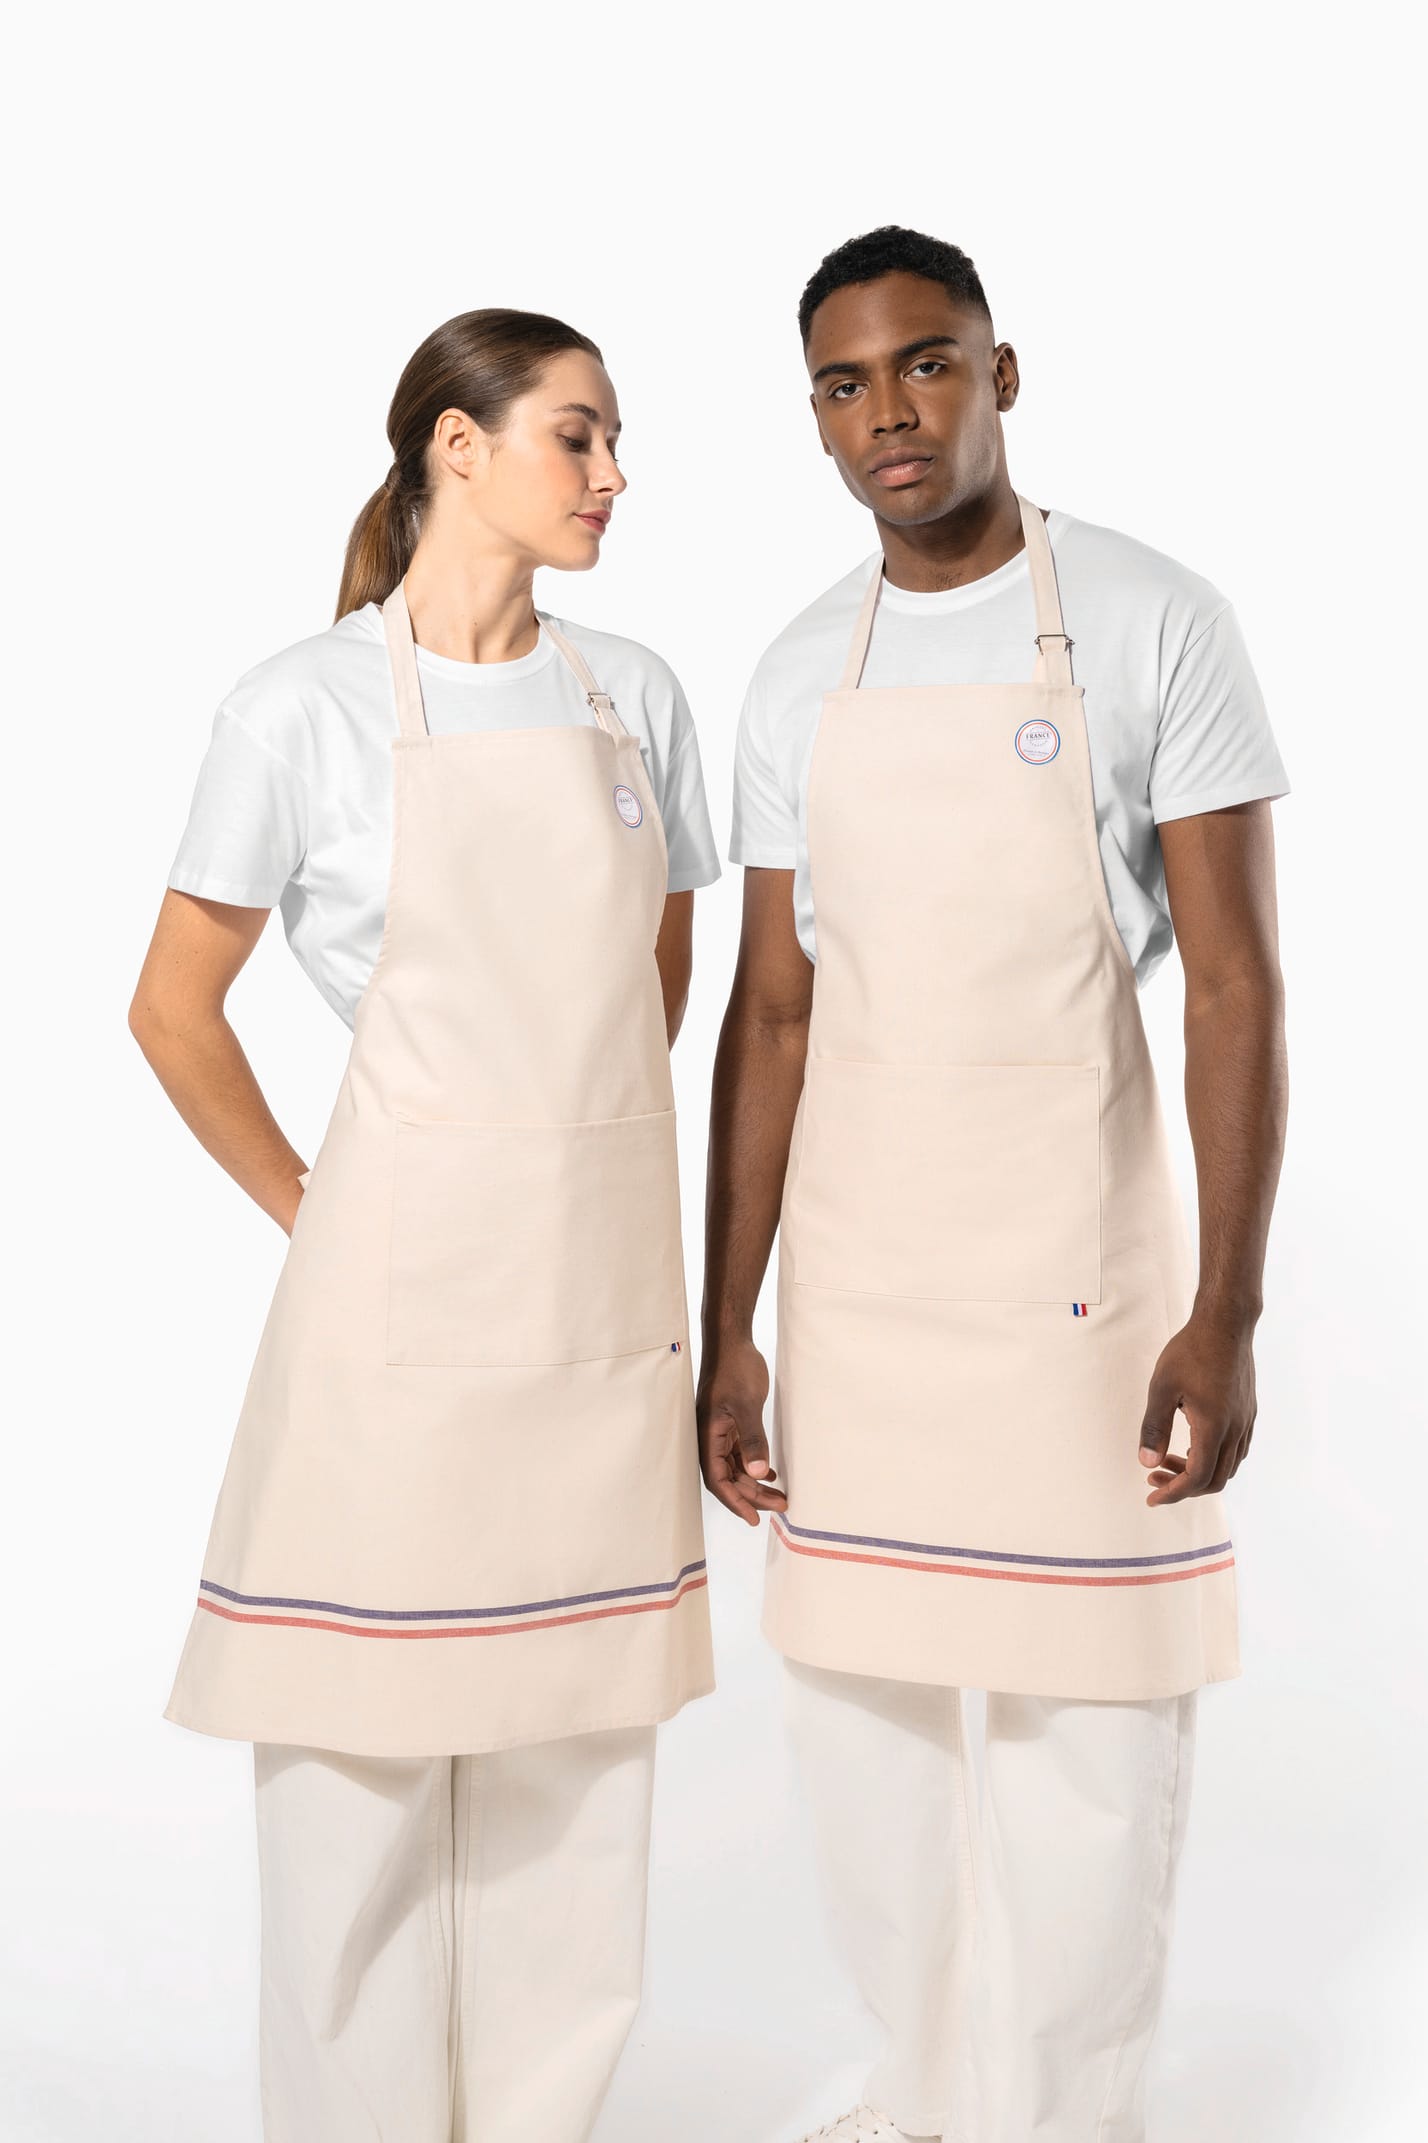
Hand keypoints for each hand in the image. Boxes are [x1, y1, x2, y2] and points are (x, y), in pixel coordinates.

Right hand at [696, 1338, 788, 1526]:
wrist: (732, 1341)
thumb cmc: (734, 1369)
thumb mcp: (746, 1406)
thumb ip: (752, 1440)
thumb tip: (755, 1474)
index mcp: (707, 1437)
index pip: (718, 1480)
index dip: (735, 1501)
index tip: (753, 1518)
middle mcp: (711, 1438)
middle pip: (729, 1478)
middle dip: (752, 1495)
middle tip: (780, 1505)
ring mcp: (720, 1431)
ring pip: (736, 1467)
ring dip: (755, 1483)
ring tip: (780, 1495)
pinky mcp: (731, 1423)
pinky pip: (740, 1453)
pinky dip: (754, 1465)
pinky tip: (769, 1473)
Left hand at [1138, 1311, 1257, 1507]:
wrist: (1226, 1324)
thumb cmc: (1191, 1350)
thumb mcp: (1162, 1387)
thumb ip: (1154, 1427)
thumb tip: (1145, 1462)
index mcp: (1214, 1427)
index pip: (1197, 1477)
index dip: (1174, 1493)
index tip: (1152, 1496)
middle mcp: (1236, 1429)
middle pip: (1215, 1480)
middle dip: (1183, 1487)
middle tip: (1154, 1478)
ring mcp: (1246, 1421)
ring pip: (1228, 1467)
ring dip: (1199, 1473)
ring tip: (1168, 1460)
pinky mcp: (1249, 1412)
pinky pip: (1236, 1450)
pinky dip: (1214, 1459)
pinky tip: (1192, 1446)